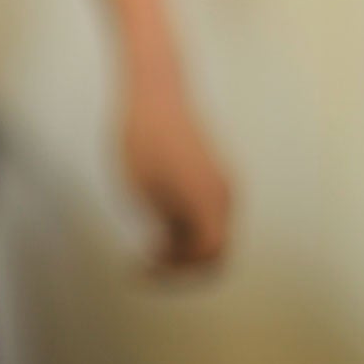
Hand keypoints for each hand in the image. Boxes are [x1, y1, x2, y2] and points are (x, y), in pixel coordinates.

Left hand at [119, 68, 231, 270]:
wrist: (156, 91)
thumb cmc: (141, 138)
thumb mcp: (140, 191)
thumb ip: (163, 225)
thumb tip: (174, 249)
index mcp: (207, 200)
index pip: (206, 254)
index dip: (176, 272)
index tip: (143, 270)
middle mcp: (223, 194)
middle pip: (214, 251)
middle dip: (181, 267)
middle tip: (145, 271)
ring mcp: (222, 183)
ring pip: (212, 234)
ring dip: (183, 250)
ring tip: (146, 251)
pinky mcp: (213, 174)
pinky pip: (208, 216)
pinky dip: (186, 230)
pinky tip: (155, 230)